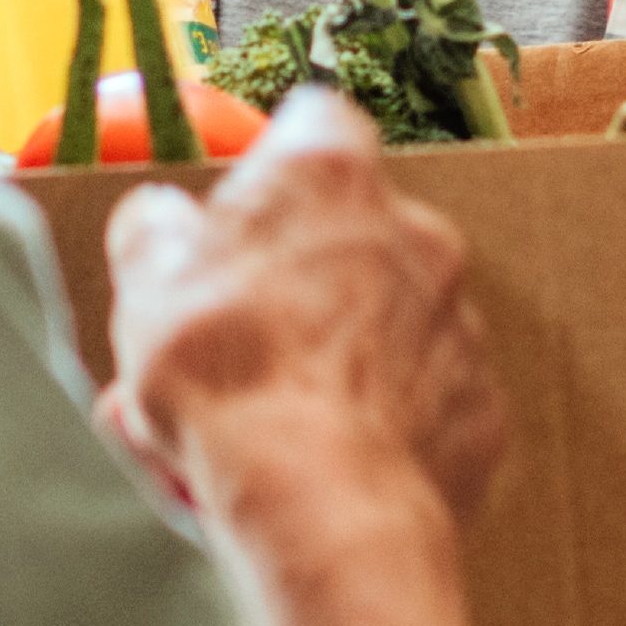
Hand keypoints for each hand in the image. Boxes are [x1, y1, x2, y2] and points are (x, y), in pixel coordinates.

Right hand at [100, 87, 573, 625]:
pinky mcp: (479, 410)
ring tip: (257, 431)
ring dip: (326, 361)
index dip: (273, 160)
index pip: (314, 120)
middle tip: (227, 346)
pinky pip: (416, 406)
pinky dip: (372, 427)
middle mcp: (413, 232)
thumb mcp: (146, 278)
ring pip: (380, 329)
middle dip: (290, 284)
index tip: (240, 204)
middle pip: (347, 238)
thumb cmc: (227, 376)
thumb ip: (155, 228)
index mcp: (328, 176)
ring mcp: (457, 323)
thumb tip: (162, 220)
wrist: (320, 505)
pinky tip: (317, 466)